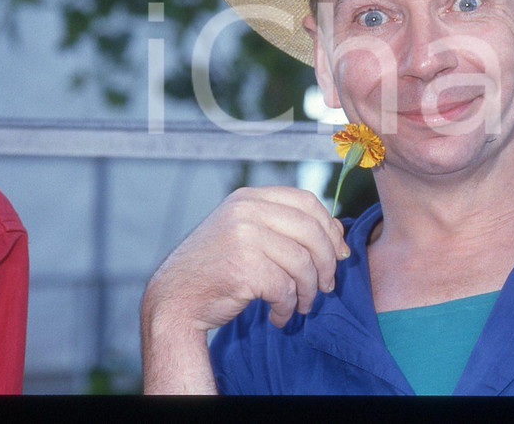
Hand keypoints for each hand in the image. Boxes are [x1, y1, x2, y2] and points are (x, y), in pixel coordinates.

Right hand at [142, 186, 350, 333]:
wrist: (174, 299)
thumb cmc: (217, 269)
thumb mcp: (247, 232)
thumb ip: (285, 225)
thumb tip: (338, 231)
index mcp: (250, 197)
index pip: (307, 202)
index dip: (330, 228)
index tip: (339, 253)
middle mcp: (247, 210)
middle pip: (311, 231)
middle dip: (328, 262)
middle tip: (327, 286)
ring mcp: (244, 236)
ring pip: (302, 263)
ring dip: (309, 291)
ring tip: (302, 305)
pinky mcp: (244, 267)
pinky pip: (286, 288)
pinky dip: (287, 307)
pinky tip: (279, 315)